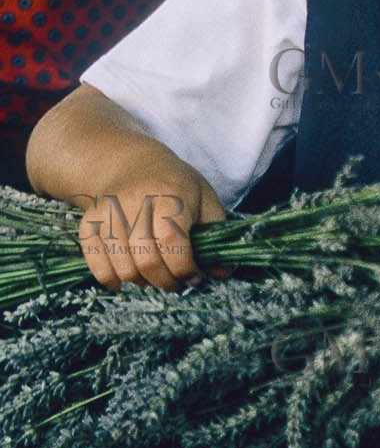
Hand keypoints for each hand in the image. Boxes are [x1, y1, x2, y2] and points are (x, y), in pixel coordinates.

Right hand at [76, 147, 225, 291]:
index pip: (171, 240)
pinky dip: (110, 278)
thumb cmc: (176, 185)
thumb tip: (222, 273)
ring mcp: (109, 212)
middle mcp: (135, 201)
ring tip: (154, 277)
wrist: (132, 164)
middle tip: (175, 283)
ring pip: (122, 266)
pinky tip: (125, 280)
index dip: (183, 267)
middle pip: (146, 259)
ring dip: (141, 283)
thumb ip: (216, 234)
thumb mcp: (205, 198)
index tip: (194, 276)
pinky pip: (95, 262)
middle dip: (165, 282)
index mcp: (170, 194)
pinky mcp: (89, 222)